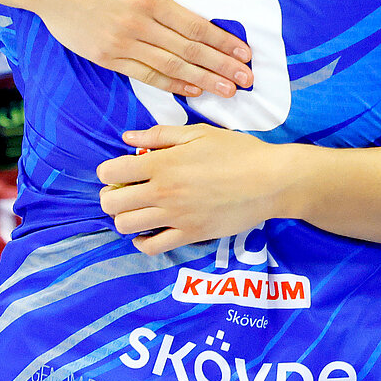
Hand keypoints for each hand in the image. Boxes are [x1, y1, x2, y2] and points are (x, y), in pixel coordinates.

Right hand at [32, 0, 252, 98]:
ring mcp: (121, 45)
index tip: (245, 53)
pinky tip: (191, 90)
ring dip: (203, 80)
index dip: (223, 42)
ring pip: (171, 67)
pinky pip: (145, 75)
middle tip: (247, 80)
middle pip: (189, 52)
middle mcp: (137, 26)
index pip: (194, 26)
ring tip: (228, 91)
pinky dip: (170, 84)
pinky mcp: (106, 58)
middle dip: (221, 67)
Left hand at [97, 125, 295, 252]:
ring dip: (126, 218)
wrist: (271, 181)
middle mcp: (164, 192)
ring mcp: (176, 216)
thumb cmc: (238, 152)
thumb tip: (128, 138)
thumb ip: (161, 135)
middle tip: (126, 191)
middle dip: (111, 196)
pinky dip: (143, 241)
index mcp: (163, 163)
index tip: (120, 171)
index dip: (108, 171)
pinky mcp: (191, 234)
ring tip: (139, 210)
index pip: (111, 172)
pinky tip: (150, 230)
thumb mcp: (199, 133)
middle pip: (111, 203)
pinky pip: (152, 247)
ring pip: (126, 226)